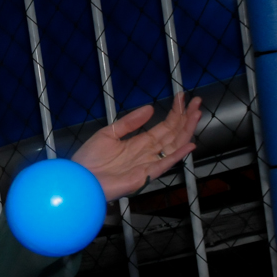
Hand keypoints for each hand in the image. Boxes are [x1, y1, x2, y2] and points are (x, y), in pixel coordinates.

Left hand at [72, 91, 202, 201]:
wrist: (78, 179)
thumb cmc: (88, 160)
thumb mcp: (108, 134)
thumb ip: (129, 123)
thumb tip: (150, 108)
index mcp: (139, 143)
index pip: (163, 127)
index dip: (175, 113)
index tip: (183, 98)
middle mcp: (146, 153)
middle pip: (172, 135)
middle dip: (186, 118)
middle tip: (197, 102)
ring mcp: (147, 165)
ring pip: (173, 146)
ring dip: (186, 131)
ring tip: (197, 114)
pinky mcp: (144, 176)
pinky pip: (164, 165)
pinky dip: (177, 155)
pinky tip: (189, 144)